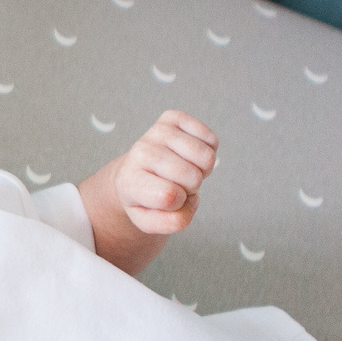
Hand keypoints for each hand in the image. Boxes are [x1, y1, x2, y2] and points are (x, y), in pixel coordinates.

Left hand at [115, 109, 215, 234]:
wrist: (135, 172)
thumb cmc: (146, 199)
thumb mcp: (151, 221)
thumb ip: (173, 222)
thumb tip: (192, 199)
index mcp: (130, 181)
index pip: (169, 196)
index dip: (178, 205)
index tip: (166, 201)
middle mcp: (140, 152)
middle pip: (192, 177)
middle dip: (191, 188)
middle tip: (177, 185)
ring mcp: (157, 132)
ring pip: (206, 157)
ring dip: (201, 170)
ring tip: (182, 171)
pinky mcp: (173, 118)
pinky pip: (211, 139)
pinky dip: (208, 151)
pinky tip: (189, 156)